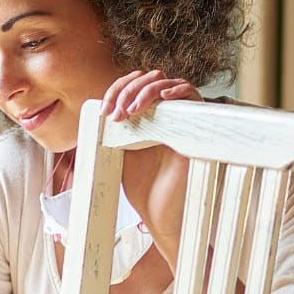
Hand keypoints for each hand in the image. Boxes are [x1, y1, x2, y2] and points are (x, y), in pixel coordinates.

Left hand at [100, 70, 202, 265]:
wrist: (160, 214)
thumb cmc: (144, 189)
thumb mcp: (120, 152)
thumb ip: (114, 130)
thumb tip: (98, 108)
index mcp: (147, 119)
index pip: (135, 87)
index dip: (118, 90)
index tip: (103, 110)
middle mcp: (166, 116)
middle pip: (151, 80)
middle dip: (128, 90)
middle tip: (114, 113)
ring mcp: (181, 121)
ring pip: (169, 84)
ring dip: (147, 91)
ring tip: (131, 110)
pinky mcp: (196, 129)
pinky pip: (194, 97)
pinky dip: (179, 91)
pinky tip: (163, 98)